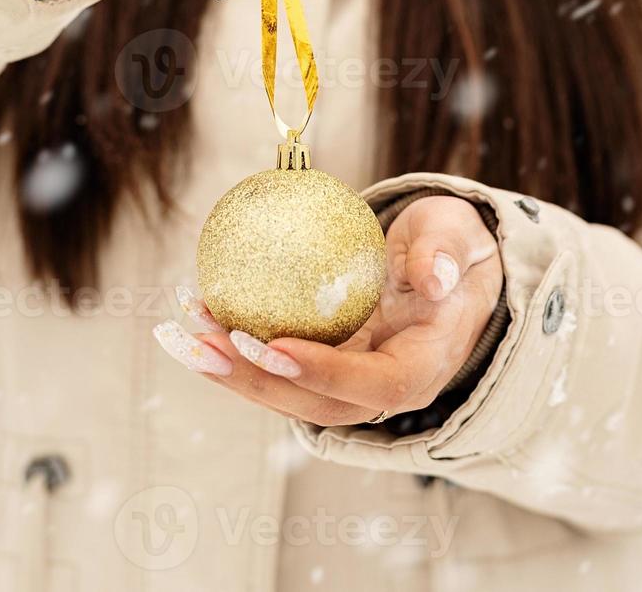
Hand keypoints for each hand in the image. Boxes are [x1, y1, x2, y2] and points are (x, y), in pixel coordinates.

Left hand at [155, 196, 504, 424]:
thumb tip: (435, 278)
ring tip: (181, 334)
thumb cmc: (453, 245)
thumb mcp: (460, 236)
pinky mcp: (322, 363)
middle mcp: (382, 385)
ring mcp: (348, 379)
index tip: (272, 344)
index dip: (324, 373)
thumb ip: (448, 252)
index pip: (376, 383)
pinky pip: (274, 364)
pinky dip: (231, 346)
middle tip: (205, 344)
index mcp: (423, 364)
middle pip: (316, 405)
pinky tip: (192, 313)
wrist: (447, 267)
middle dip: (256, 382)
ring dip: (230, 369)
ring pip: (286, 393)